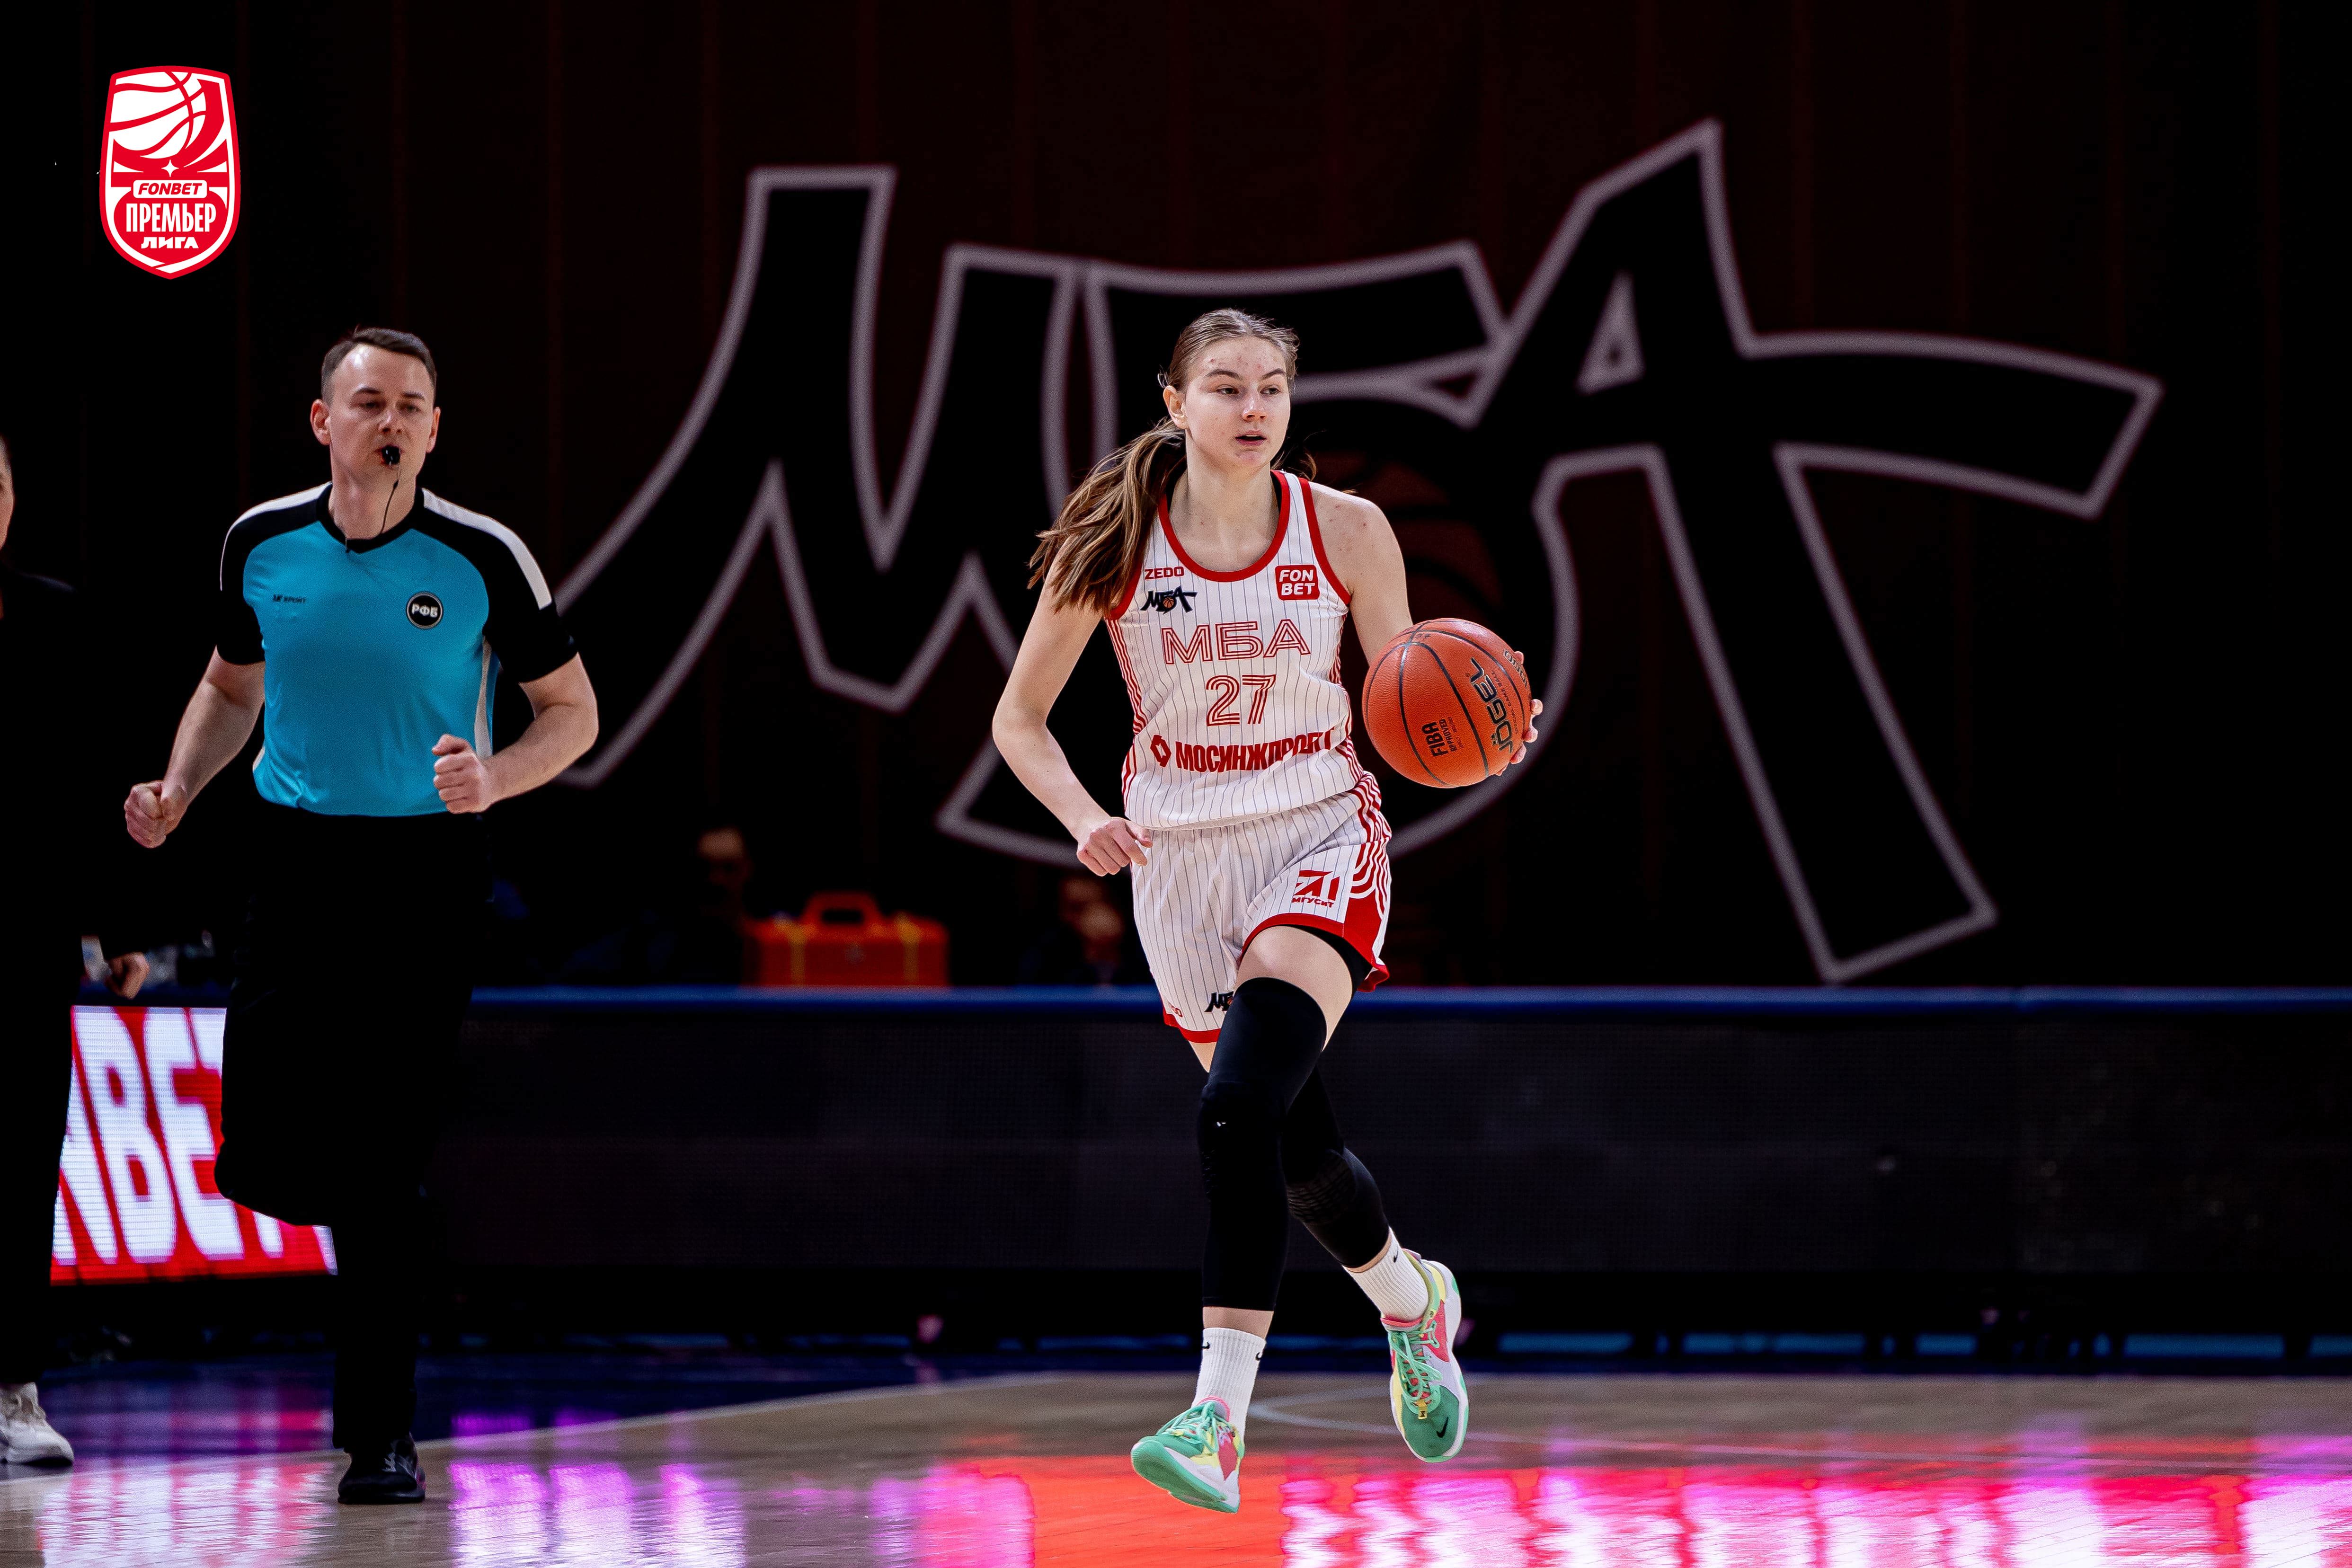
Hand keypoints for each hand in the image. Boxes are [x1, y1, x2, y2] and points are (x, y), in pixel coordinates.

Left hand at [104, 953, 149, 999]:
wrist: (128, 943)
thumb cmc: (120, 950)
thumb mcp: (114, 962)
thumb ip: (118, 976)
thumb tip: (119, 987)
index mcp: (137, 971)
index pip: (126, 992)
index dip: (115, 989)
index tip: (108, 979)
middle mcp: (143, 974)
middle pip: (130, 994)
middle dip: (118, 989)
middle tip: (110, 978)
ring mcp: (144, 974)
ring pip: (132, 991)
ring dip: (121, 985)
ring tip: (115, 975)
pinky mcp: (143, 974)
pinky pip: (133, 985)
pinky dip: (125, 982)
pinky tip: (120, 974)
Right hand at [124, 780, 186, 847]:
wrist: (170, 801)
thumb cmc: (173, 794)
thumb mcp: (175, 791)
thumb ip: (171, 798)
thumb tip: (168, 814)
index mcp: (138, 792)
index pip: (151, 812)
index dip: (163, 814)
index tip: (166, 808)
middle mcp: (129, 804)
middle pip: (147, 823)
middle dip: (161, 822)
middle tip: (165, 816)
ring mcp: (128, 817)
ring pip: (145, 834)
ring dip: (159, 832)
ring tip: (162, 823)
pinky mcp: (131, 829)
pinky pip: (144, 841)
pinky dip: (155, 840)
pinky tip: (160, 833)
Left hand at [432, 734, 498, 812]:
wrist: (493, 782)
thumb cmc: (472, 765)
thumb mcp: (462, 747)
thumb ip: (447, 741)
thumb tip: (435, 750)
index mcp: (469, 759)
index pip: (439, 766)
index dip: (439, 769)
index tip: (448, 769)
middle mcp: (473, 774)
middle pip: (439, 782)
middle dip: (441, 782)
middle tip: (451, 781)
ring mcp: (475, 789)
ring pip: (443, 795)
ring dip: (446, 793)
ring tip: (456, 789)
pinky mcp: (475, 803)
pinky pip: (451, 807)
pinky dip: (452, 804)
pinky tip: (460, 798)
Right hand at [1074, 814, 1151, 874]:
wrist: (1087, 824)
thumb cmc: (1111, 827)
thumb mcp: (1127, 825)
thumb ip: (1141, 833)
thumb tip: (1149, 844)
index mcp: (1113, 826)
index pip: (1129, 847)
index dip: (1139, 857)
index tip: (1143, 862)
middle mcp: (1099, 834)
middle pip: (1122, 861)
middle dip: (1125, 859)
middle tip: (1120, 852)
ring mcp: (1089, 844)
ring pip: (1111, 869)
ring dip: (1115, 865)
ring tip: (1112, 856)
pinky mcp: (1081, 854)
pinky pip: (1100, 872)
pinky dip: (1104, 869)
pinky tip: (1103, 859)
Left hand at [1502, 649, 1543, 770]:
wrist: (1476, 715)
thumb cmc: (1490, 696)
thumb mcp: (1497, 683)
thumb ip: (1508, 669)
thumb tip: (1519, 653)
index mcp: (1520, 708)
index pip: (1532, 707)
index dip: (1535, 707)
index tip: (1533, 706)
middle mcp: (1519, 723)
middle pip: (1530, 729)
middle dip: (1531, 733)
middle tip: (1528, 734)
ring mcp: (1511, 738)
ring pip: (1519, 748)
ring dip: (1519, 753)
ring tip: (1514, 759)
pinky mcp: (1500, 750)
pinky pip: (1501, 759)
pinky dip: (1500, 766)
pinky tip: (1495, 772)